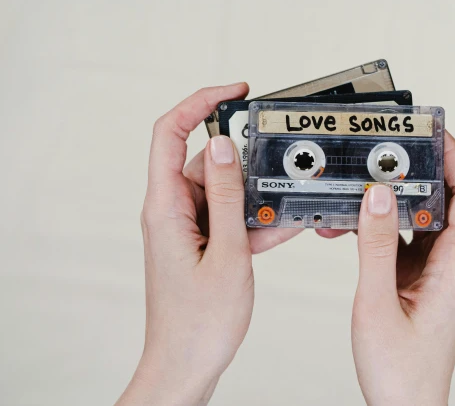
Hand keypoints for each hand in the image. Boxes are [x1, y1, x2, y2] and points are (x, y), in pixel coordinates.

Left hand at [116, 84, 299, 405]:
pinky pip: (230, 216)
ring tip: (286, 208)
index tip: (236, 91)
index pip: (171, 132)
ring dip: (257, 197)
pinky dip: (256, 220)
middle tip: (281, 164)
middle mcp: (171, 210)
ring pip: (225, 190)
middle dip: (248, 162)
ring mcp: (186, 226)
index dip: (200, 102)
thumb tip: (225, 145)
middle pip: (207, 161)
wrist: (187, 364)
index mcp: (165, 207)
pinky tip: (282, 227)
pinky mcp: (201, 241)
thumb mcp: (228, 252)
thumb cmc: (199, 322)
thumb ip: (228, 195)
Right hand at [351, 132, 454, 405]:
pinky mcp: (416, 281)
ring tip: (363, 181)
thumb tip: (376, 195)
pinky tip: (352, 223)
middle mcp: (451, 264)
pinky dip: (379, 226)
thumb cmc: (401, 372)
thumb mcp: (378, 304)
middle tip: (390, 145)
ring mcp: (434, 272)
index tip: (433, 131)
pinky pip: (402, 239)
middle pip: (446, 198)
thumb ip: (375, 247)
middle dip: (420, 168)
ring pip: (420, 218)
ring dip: (393, 198)